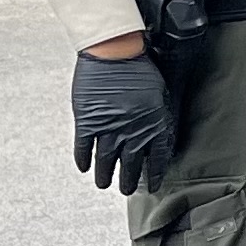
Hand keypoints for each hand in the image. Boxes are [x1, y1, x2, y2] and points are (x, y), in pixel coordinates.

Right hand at [72, 51, 173, 195]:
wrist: (115, 54)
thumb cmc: (141, 69)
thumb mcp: (160, 94)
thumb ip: (159, 117)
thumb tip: (161, 135)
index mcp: (154, 124)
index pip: (158, 157)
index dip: (156, 173)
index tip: (154, 184)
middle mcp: (132, 132)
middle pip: (131, 164)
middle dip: (130, 180)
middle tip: (128, 191)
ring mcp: (109, 129)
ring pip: (107, 161)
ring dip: (106, 175)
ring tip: (105, 185)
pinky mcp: (87, 123)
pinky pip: (84, 148)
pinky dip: (83, 160)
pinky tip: (85, 169)